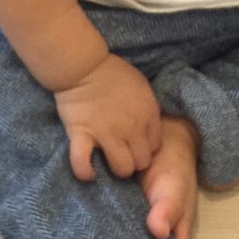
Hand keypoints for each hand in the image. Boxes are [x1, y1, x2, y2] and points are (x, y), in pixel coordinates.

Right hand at [54, 52, 163, 181]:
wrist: (84, 66)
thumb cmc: (113, 72)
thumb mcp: (141, 86)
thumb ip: (148, 108)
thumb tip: (148, 125)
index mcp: (147, 114)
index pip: (155, 146)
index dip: (146, 147)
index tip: (136, 144)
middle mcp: (131, 128)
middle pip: (142, 162)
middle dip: (135, 161)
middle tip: (124, 153)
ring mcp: (107, 134)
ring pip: (122, 169)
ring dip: (117, 168)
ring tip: (109, 161)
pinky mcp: (82, 135)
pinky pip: (82, 164)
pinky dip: (85, 172)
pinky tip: (89, 173)